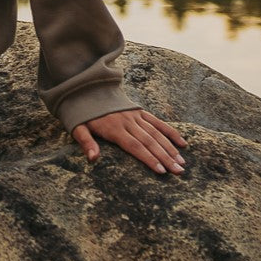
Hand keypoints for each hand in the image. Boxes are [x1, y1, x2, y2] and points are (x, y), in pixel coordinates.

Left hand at [72, 109, 187, 175]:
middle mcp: (127, 121)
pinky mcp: (139, 111)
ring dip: (170, 148)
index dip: (148, 158)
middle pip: (149, 141)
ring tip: (182, 163)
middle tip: (179, 172)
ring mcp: (135, 116)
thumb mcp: (78, 127)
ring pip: (156, 133)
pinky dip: (170, 132)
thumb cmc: (83, 113)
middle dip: (165, 157)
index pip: (134, 146)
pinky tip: (182, 143)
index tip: (161, 171)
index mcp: (113, 128)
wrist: (87, 89)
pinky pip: (157, 122)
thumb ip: (86, 142)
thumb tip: (93, 159)